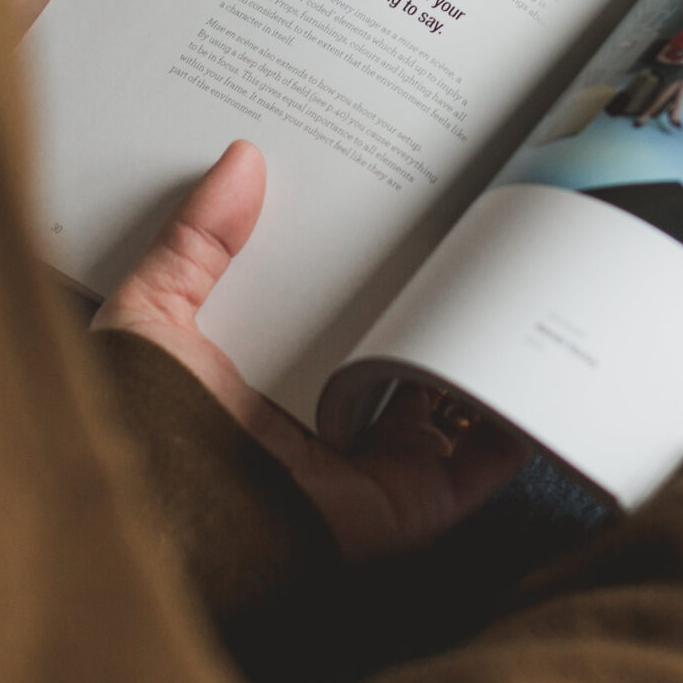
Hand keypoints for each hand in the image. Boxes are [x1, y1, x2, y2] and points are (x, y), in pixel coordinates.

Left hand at [95, 140, 526, 560]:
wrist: (165, 522)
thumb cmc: (142, 432)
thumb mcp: (151, 314)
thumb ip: (193, 240)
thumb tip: (240, 160)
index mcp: (270, 377)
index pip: (337, 313)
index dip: (371, 268)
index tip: (406, 213)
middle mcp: (328, 420)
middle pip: (402, 352)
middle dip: (441, 304)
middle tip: (479, 240)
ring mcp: (376, 462)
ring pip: (451, 401)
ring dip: (489, 354)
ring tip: (527, 287)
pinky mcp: (411, 501)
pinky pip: (482, 467)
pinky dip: (518, 423)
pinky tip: (540, 369)